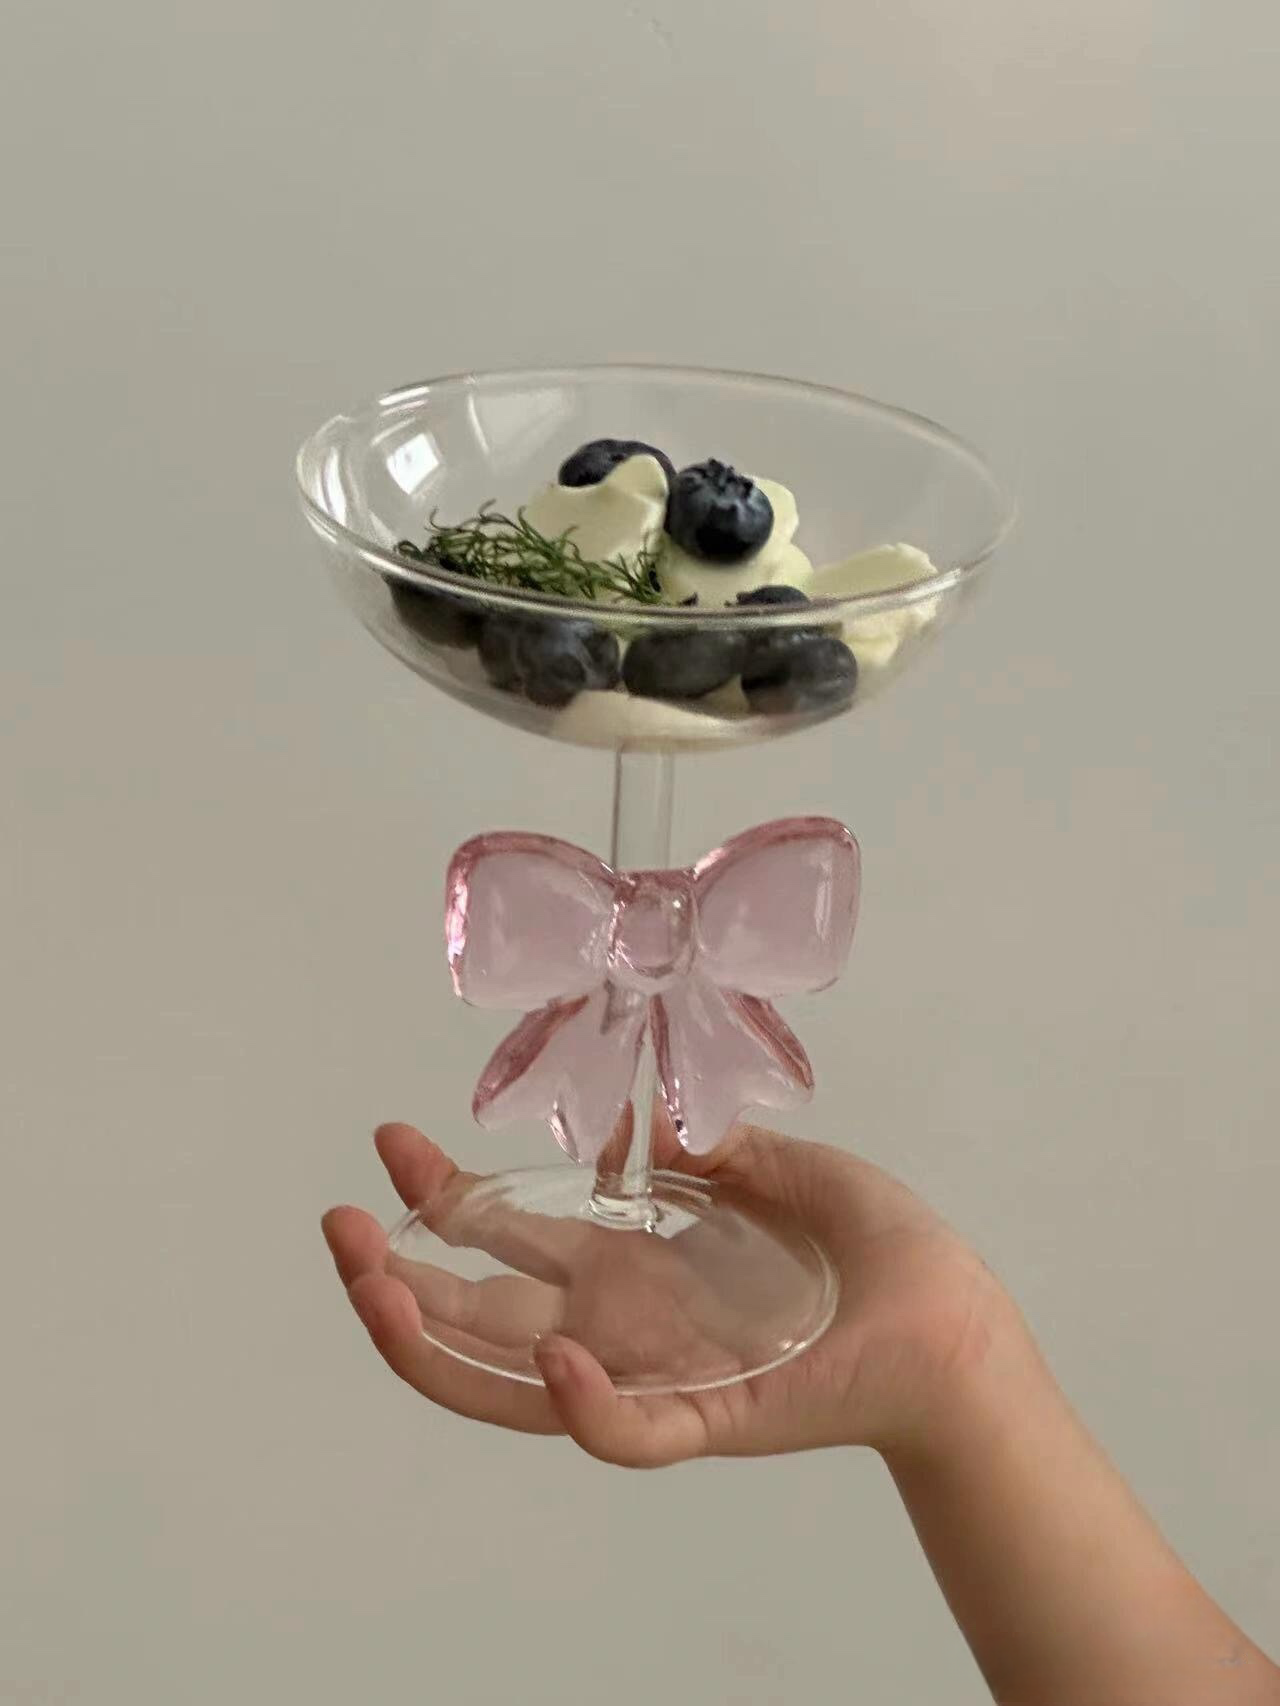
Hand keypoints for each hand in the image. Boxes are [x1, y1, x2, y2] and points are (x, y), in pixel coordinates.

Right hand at [322, 1120, 1014, 1467]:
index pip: (504, 1237)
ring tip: (377, 1287)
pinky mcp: (704, 1421)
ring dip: (434, 1346)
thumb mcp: (791, 1171)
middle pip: (474, 1318)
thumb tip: (652, 1123)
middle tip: (338, 1225)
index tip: (393, 1144)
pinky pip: (622, 1431)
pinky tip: (550, 1351)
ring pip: (510, 1386)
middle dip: (394, 1274)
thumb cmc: (881, 1256)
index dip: (443, 1198)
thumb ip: (718, 1147)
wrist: (954, 1327)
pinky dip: (578, 1403)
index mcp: (628, 1264)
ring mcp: (650, 1375)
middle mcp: (617, 1322)